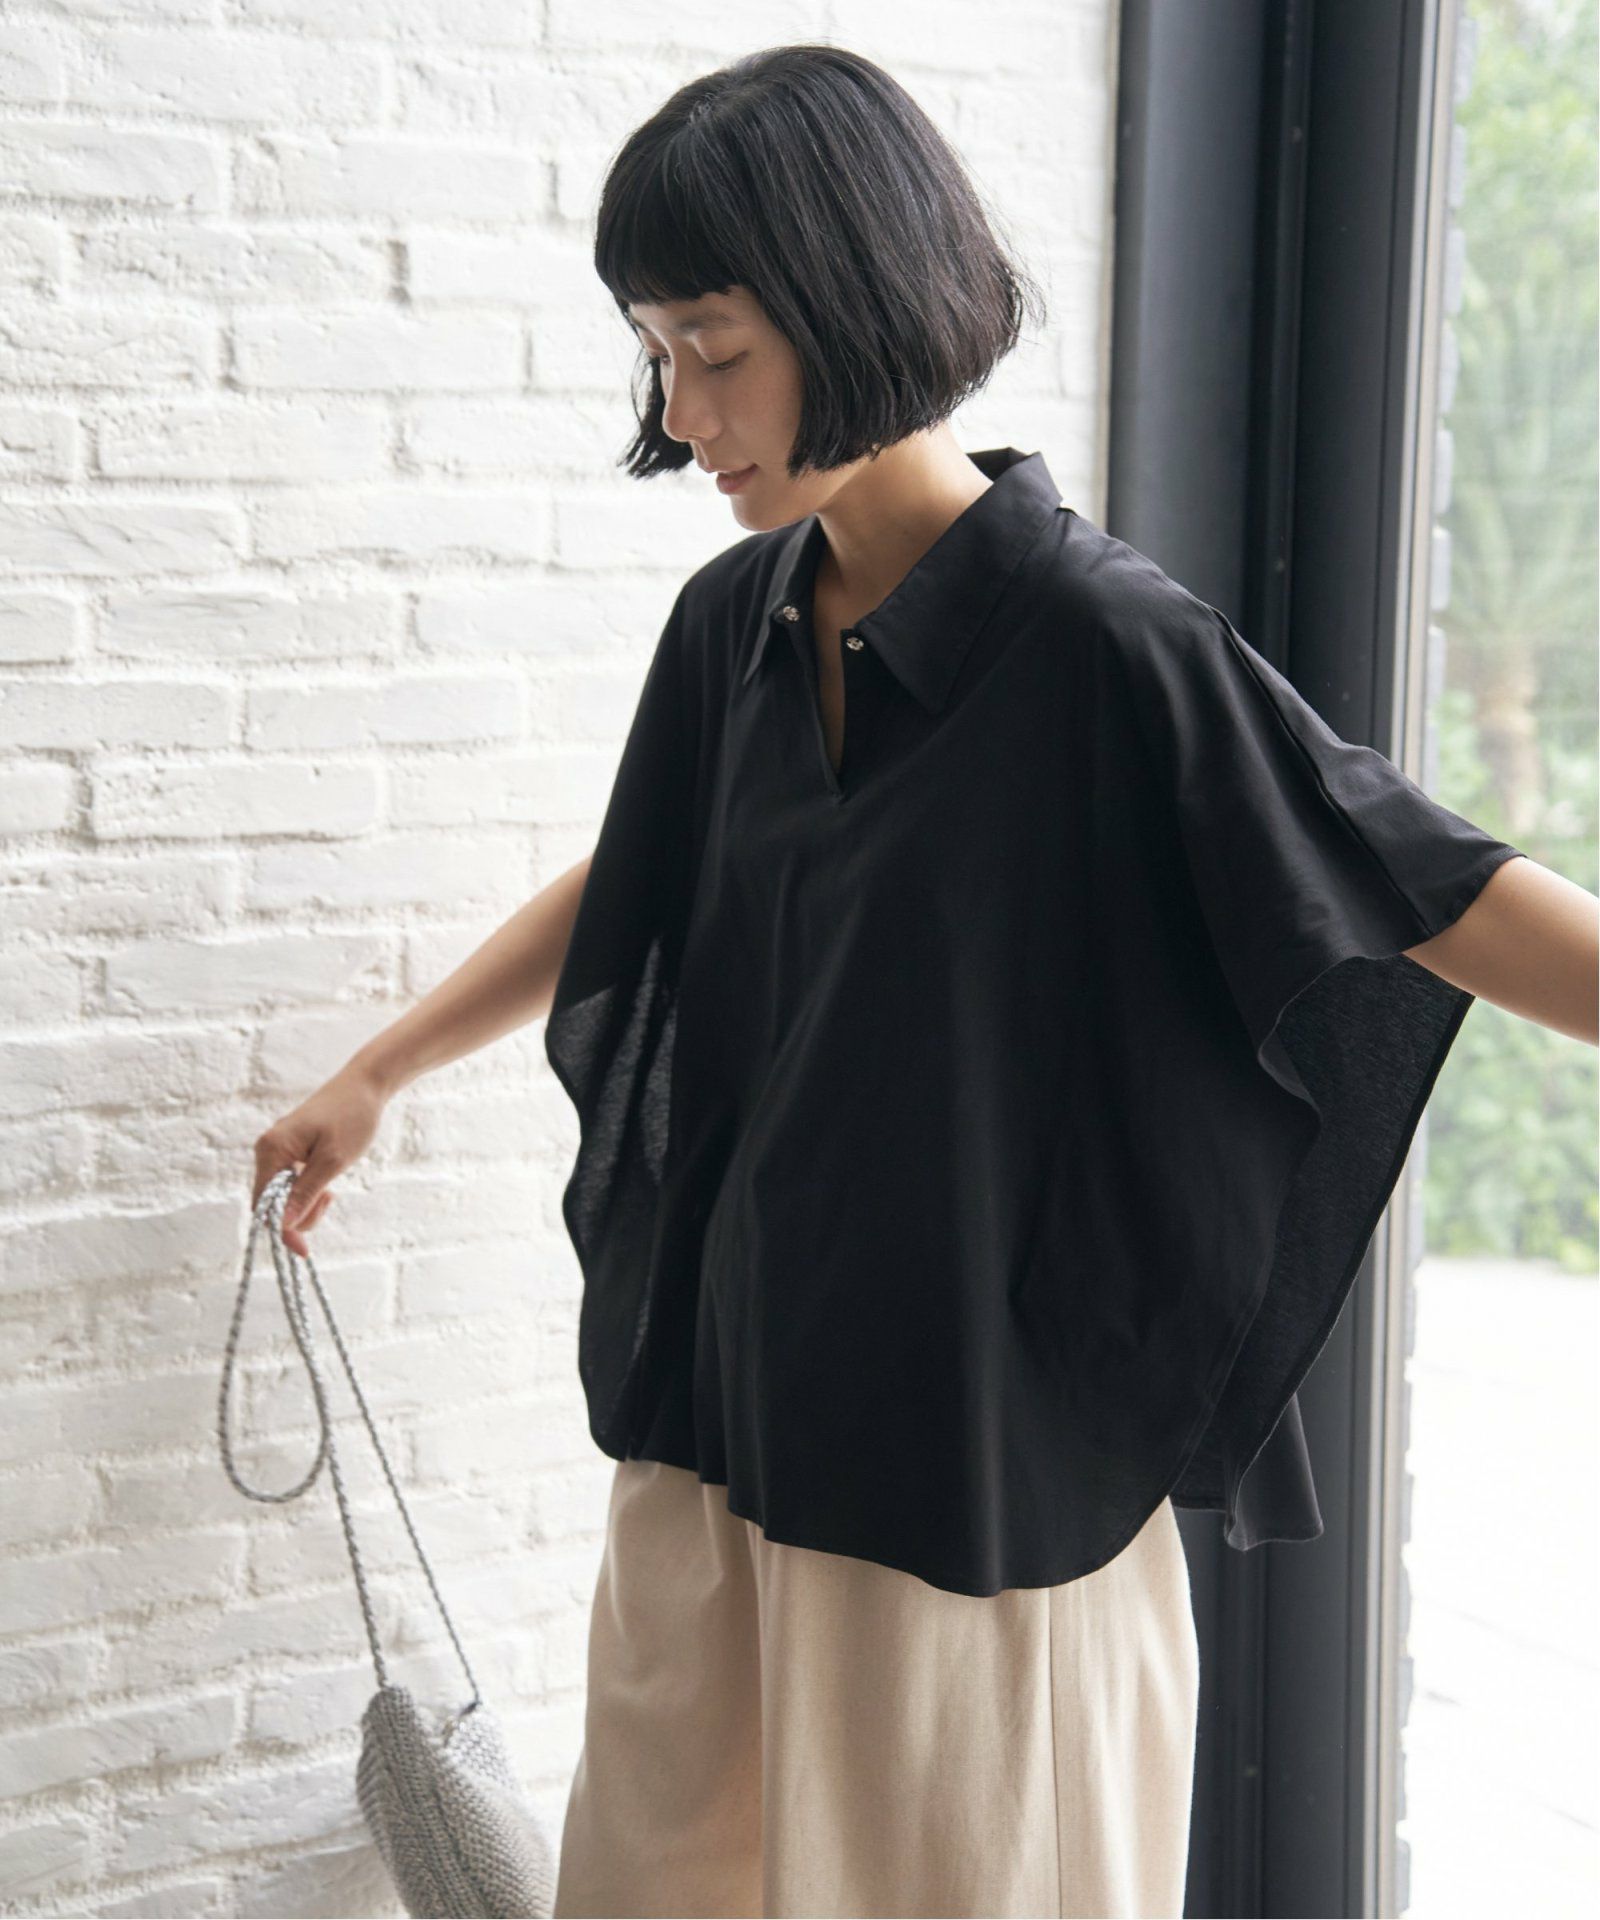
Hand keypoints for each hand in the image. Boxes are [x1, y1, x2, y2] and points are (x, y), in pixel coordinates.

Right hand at [251, 1060, 389, 1257]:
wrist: (365, 1085)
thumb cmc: (352, 1118)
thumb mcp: (333, 1161)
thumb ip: (306, 1193)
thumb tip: (282, 1224)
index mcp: (271, 1150)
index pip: (264, 1204)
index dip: (281, 1230)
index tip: (304, 1250)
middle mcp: (267, 1150)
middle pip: (271, 1204)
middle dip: (299, 1213)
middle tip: (329, 1198)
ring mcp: (277, 1151)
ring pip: (283, 1197)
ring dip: (307, 1203)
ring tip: (331, 1188)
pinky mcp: (289, 1152)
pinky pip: (291, 1184)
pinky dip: (309, 1191)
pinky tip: (327, 1183)